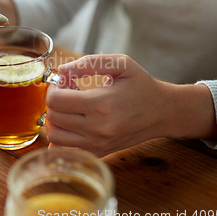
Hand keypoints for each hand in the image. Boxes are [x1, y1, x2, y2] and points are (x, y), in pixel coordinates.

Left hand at [45, 54, 216, 156]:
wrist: (164, 112)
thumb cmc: (142, 85)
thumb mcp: (121, 64)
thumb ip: (89, 63)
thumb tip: (62, 70)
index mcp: (101, 104)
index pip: (55, 101)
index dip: (54, 87)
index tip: (65, 81)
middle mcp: (97, 128)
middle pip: (52, 117)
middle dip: (54, 101)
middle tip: (69, 92)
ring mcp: (98, 144)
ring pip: (55, 135)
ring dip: (55, 119)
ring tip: (71, 108)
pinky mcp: (99, 152)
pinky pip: (65, 149)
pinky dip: (61, 136)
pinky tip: (72, 123)